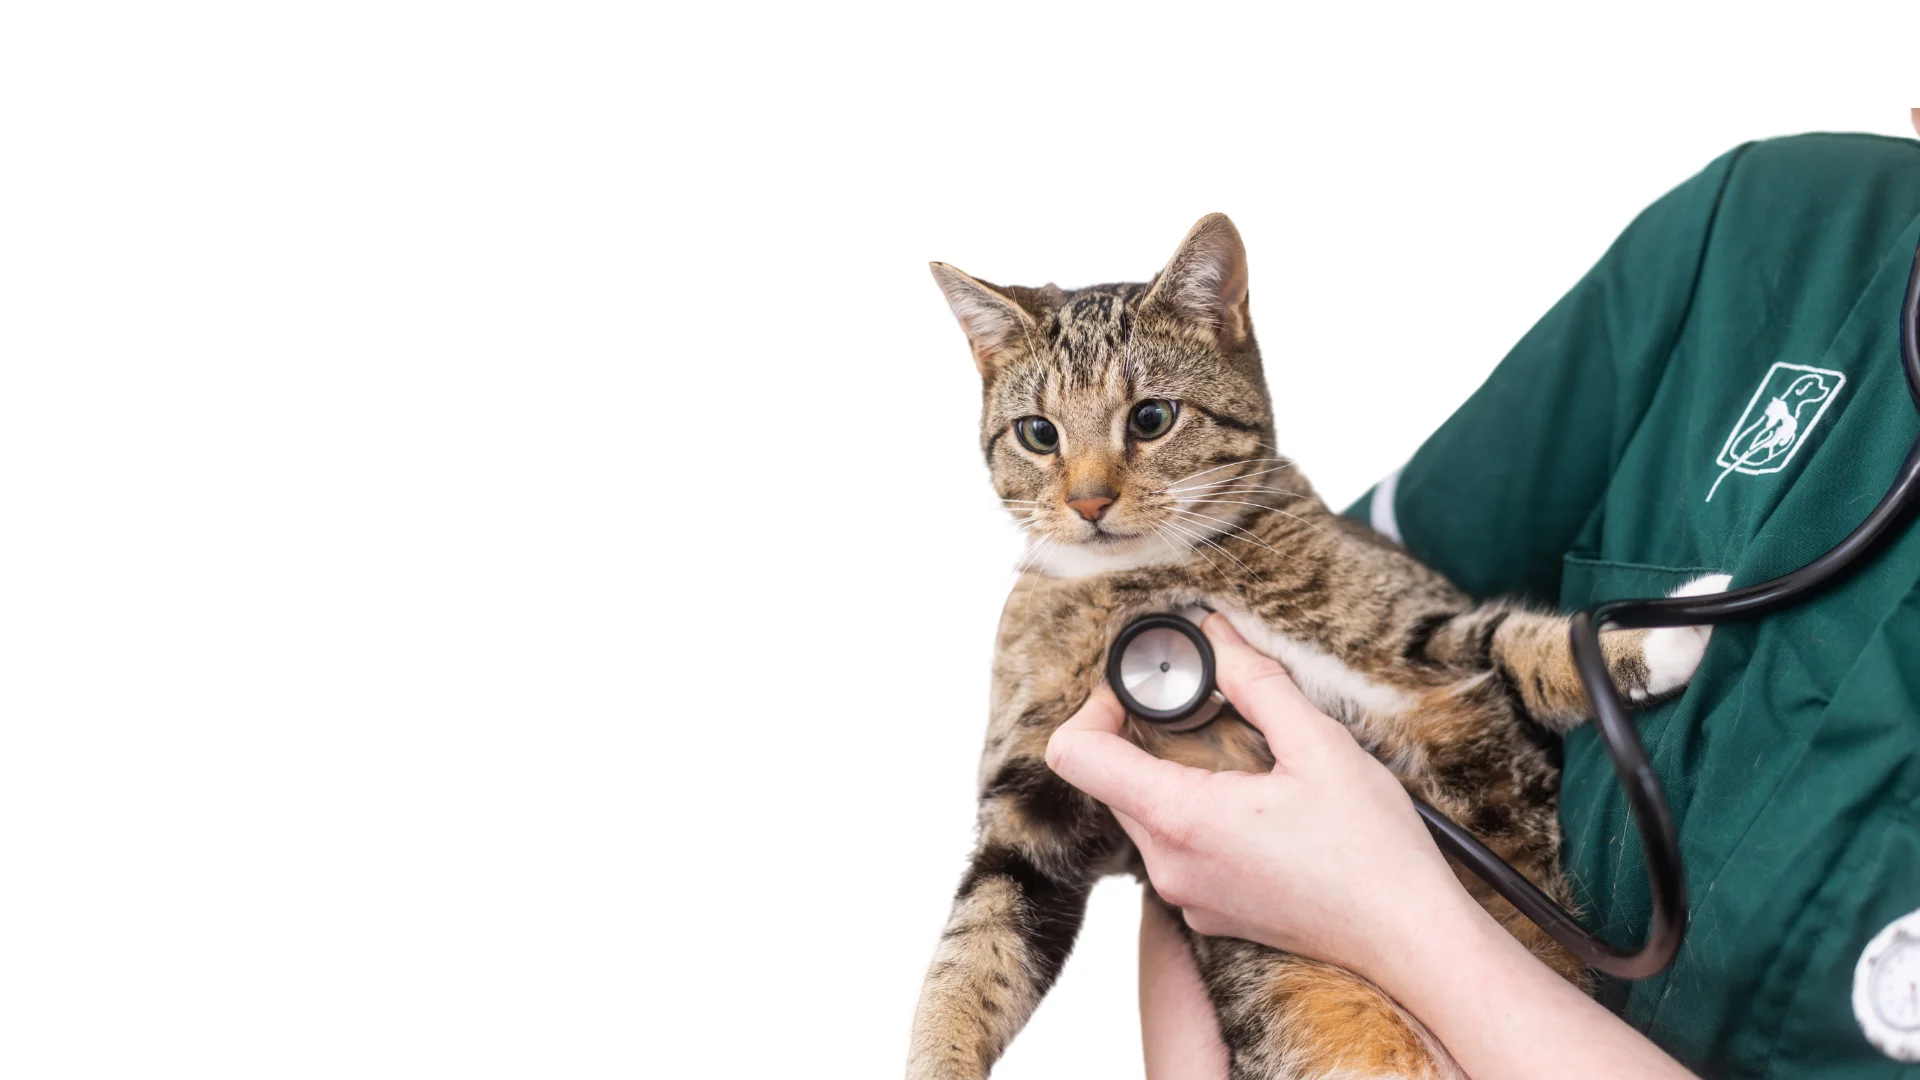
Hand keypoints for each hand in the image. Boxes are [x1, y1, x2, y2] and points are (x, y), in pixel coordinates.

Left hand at [1044, 614, 1472, 979]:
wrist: (1409, 939)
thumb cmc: (1372, 851)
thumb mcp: (1319, 744)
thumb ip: (1255, 682)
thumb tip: (1216, 635)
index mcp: (1180, 819)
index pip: (1075, 754)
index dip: (1096, 707)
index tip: (1142, 690)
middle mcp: (1167, 864)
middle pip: (1108, 780)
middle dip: (1145, 733)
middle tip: (1207, 709)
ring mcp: (1184, 894)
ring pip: (1142, 812)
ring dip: (1174, 773)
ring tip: (1242, 756)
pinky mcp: (1206, 911)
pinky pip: (1174, 847)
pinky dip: (1197, 813)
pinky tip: (1258, 803)